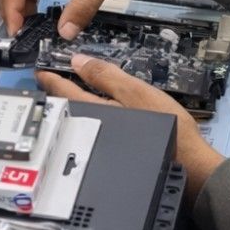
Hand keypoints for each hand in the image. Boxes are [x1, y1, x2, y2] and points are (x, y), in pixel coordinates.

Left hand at [39, 54, 224, 203]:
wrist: (189, 167)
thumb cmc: (169, 130)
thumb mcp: (136, 93)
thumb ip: (105, 77)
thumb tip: (78, 61)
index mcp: (93, 114)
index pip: (62, 92)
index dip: (49, 79)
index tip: (39, 71)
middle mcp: (91, 132)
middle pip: (66, 109)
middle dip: (56, 96)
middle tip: (49, 83)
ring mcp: (101, 145)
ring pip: (78, 121)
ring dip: (71, 108)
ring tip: (67, 96)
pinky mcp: (116, 154)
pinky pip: (92, 130)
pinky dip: (88, 119)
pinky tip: (96, 116)